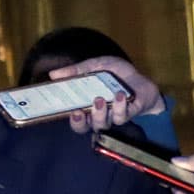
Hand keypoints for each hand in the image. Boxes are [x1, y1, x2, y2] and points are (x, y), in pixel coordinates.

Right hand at [44, 57, 162, 132]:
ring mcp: (113, 116)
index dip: (71, 119)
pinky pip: (122, 116)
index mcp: (87, 106)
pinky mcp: (129, 113)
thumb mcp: (95, 66)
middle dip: (80, 123)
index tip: (68, 111)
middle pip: (85, 128)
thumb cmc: (115, 75)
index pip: (75, 119)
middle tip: (78, 111)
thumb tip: (52, 74)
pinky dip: (119, 106)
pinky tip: (118, 95)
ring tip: (99, 99)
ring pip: (103, 124)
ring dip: (99, 114)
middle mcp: (98, 115)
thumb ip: (76, 70)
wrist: (141, 78)